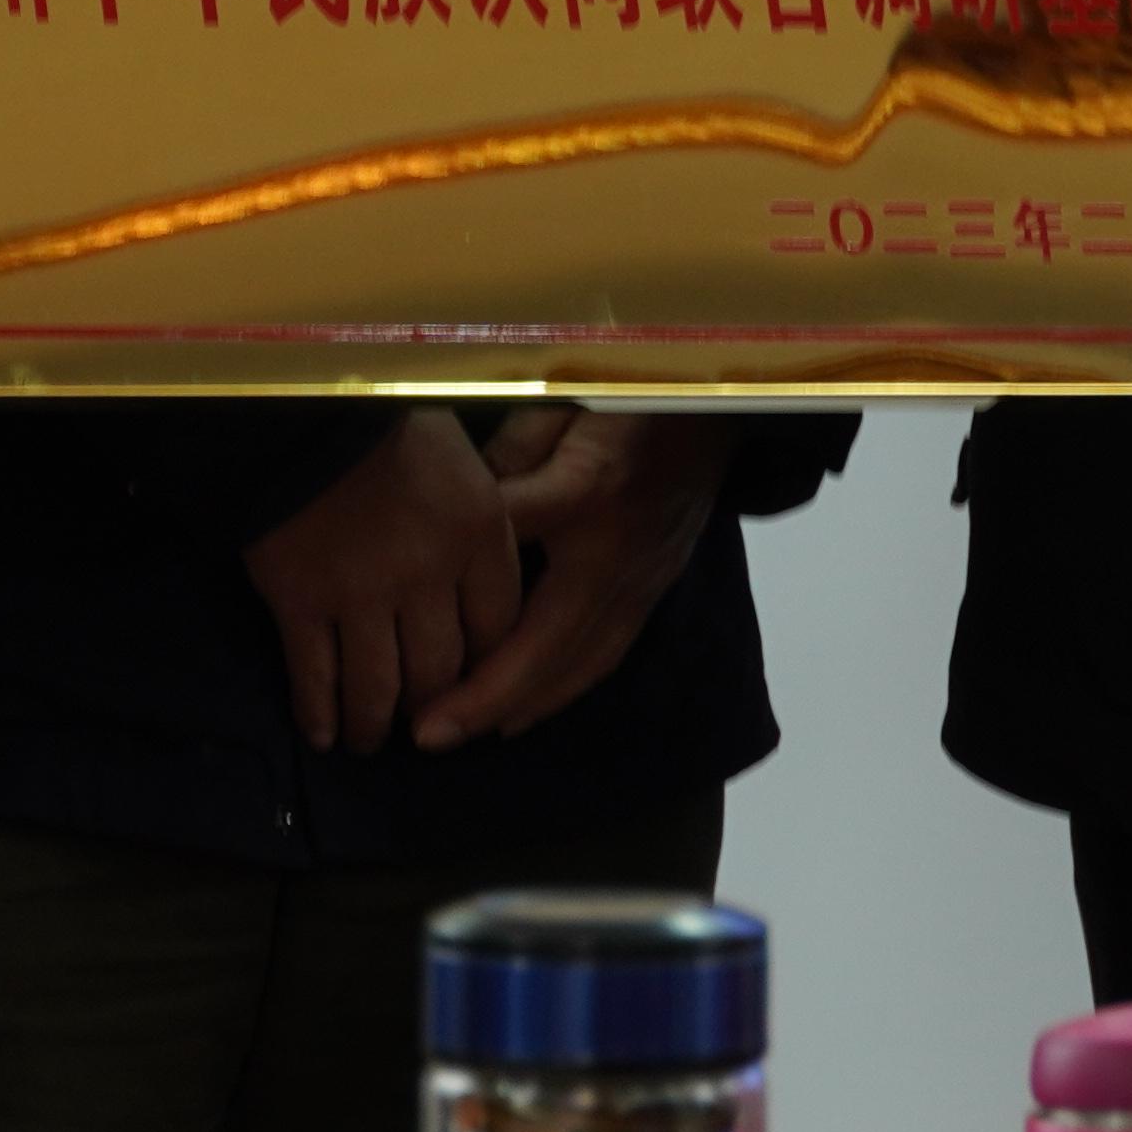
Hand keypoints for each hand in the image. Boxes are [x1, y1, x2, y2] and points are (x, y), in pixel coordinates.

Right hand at [242, 408, 530, 752]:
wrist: (294, 405)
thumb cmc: (385, 422)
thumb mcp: (460, 461)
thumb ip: (479, 526)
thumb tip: (482, 590)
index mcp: (478, 533)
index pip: (499, 629)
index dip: (486, 667)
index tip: (471, 681)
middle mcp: (428, 574)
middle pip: (441, 672)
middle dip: (431, 707)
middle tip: (419, 722)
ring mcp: (361, 594)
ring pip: (379, 690)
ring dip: (375, 727)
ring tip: (368, 740)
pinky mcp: (301, 602)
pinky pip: (315, 679)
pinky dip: (318, 714)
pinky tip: (321, 733)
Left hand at [414, 409, 731, 747]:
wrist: (718, 402)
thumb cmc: (626, 395)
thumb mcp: (557, 401)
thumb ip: (506, 454)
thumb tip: (455, 504)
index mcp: (583, 499)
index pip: (508, 579)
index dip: (457, 619)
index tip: (413, 655)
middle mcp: (614, 558)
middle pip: (545, 647)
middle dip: (485, 700)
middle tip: (428, 736)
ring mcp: (641, 581)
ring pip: (579, 664)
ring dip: (522, 705)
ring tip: (466, 734)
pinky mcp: (655, 589)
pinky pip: (606, 655)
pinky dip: (563, 688)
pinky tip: (530, 709)